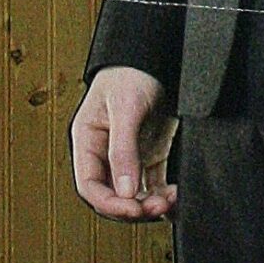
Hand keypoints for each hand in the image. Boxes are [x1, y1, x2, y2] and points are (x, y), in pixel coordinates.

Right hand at [71, 66, 177, 220]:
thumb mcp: (126, 108)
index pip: (90, 186)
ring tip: (172, 201)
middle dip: (134, 207)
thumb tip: (124, 192)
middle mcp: (106, 152)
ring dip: (151, 204)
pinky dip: (163, 194)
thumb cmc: (132, 71)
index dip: (109, 203)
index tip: (132, 210)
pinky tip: (176, 198)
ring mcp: (130, 153)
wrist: (158, 52)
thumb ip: (123, 150)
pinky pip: (153, 183)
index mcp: (88, 141)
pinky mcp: (151, 152)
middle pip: (113, 195)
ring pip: (134, 194)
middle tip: (158, 207)